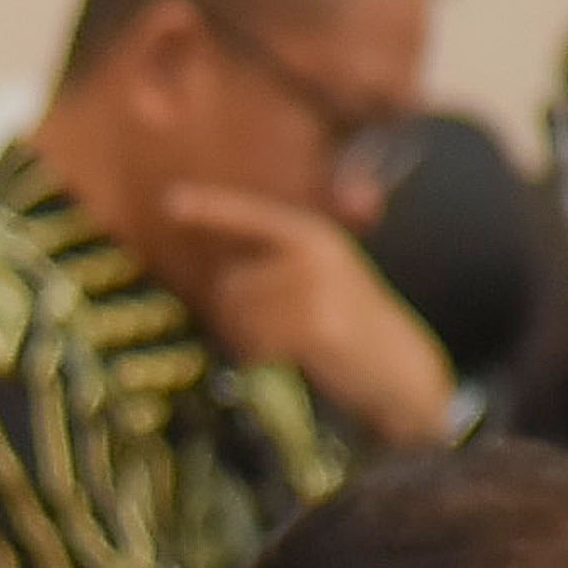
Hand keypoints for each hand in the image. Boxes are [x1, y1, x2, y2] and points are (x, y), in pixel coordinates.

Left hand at [161, 185, 457, 450]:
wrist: (398, 367)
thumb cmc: (349, 330)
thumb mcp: (319, 284)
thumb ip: (275, 275)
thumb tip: (222, 286)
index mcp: (312, 236)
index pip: (251, 217)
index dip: (209, 209)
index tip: (169, 201)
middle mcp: (312, 254)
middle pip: (230, 286)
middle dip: (237, 318)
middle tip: (276, 337)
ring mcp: (313, 288)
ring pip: (239, 318)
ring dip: (249, 342)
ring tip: (288, 349)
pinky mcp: (314, 326)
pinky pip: (256, 345)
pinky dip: (262, 361)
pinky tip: (291, 363)